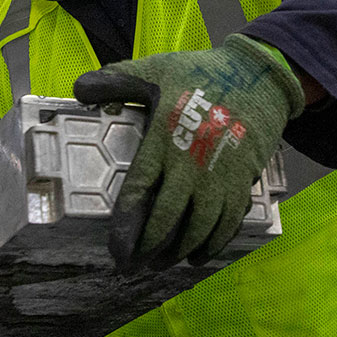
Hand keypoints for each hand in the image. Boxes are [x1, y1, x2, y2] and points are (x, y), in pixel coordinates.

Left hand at [73, 34, 303, 271]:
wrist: (258, 77)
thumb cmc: (202, 74)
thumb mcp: (156, 69)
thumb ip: (116, 81)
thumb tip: (78, 89)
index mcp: (163, 140)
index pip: (138, 192)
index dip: (125, 227)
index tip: (117, 251)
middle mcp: (190, 166)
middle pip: (166, 220)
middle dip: (148, 249)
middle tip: (133, 267)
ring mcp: (220, 177)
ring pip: (198, 229)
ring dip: (179, 252)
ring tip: (162, 264)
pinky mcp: (242, 182)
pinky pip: (228, 223)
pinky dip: (213, 244)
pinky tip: (200, 256)